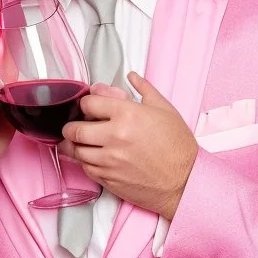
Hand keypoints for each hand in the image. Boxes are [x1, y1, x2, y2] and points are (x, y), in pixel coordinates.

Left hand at [61, 73, 197, 218]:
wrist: (185, 180)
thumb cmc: (177, 145)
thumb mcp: (164, 109)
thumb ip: (143, 89)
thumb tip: (131, 77)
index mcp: (127, 114)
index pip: (88, 104)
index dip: (86, 103)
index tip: (88, 106)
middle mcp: (115, 137)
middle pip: (75, 129)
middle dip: (71, 126)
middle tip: (75, 126)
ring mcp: (110, 160)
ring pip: (76, 151)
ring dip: (75, 145)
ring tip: (81, 142)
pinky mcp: (109, 179)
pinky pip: (86, 169)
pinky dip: (86, 162)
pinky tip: (93, 157)